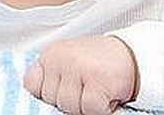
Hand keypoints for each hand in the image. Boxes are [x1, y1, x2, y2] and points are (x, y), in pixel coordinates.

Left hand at [23, 36, 138, 114]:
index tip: (64, 89)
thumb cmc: (99, 64)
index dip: (48, 93)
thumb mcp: (68, 65)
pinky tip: (108, 93)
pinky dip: (102, 108)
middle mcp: (60, 59)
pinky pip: (90, 109)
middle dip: (71, 100)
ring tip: (97, 89)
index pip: (31, 85)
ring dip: (86, 105)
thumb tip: (44, 104)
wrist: (132, 55)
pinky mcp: (96, 80)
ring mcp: (76, 68)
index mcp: (50, 55)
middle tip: (88, 87)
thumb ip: (53, 79)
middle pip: (52, 100)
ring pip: (69, 107)